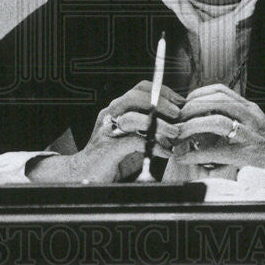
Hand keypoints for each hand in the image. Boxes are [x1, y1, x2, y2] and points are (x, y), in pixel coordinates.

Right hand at [27, 81, 183, 182]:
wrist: (84, 175)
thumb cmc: (112, 158)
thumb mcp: (135, 140)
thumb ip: (152, 131)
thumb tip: (178, 126)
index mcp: (117, 109)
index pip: (140, 89)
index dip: (161, 91)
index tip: (179, 101)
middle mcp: (110, 115)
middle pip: (135, 97)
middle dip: (160, 103)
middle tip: (177, 114)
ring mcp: (107, 131)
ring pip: (133, 117)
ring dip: (158, 124)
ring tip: (174, 133)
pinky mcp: (107, 149)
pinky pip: (133, 142)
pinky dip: (153, 146)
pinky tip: (164, 152)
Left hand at [170, 84, 264, 177]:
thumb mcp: (253, 125)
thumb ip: (232, 118)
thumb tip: (200, 121)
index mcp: (249, 107)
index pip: (220, 90)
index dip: (198, 93)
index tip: (184, 102)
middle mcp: (250, 116)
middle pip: (216, 101)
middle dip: (191, 107)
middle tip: (176, 118)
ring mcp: (250, 134)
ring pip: (217, 121)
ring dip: (192, 127)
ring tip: (177, 134)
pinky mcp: (248, 154)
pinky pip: (217, 150)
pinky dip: (196, 153)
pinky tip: (184, 156)